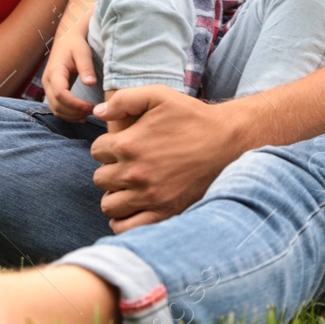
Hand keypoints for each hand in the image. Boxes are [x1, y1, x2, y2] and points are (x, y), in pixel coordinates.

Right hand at [43, 32, 97, 121]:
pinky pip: (56, 107)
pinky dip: (68, 115)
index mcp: (55, 71)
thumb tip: (90, 83)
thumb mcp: (83, 52)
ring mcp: (47, 87)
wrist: (66, 39)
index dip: (75, 104)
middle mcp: (47, 82)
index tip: (91, 106)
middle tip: (93, 111)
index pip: (61, 94)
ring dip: (71, 116)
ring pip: (55, 109)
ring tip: (88, 114)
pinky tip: (81, 116)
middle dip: (74, 112)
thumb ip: (86, 68)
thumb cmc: (75, 44)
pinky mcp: (51, 91)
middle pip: (57, 105)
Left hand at [90, 86, 249, 231]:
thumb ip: (124, 99)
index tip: (122, 146)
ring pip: (109, 205)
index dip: (108, 147)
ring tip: (128, 187)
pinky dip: (123, 221)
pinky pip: (126, 227)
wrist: (227, 142)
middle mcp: (135, 173)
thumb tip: (98, 112)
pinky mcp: (163, 213)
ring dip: (114, 195)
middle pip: (100, 179)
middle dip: (110, 170)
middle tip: (126, 166)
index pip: (97, 151)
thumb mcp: (159, 95)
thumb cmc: (193, 117)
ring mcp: (149, 196)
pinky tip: (130, 209)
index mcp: (128, 144)